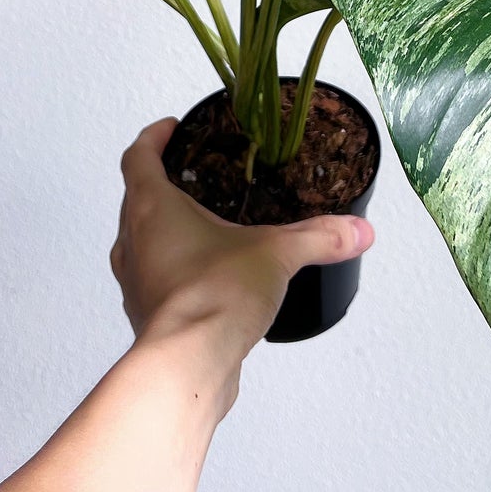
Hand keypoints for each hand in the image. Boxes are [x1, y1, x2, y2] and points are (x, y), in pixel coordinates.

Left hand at [110, 117, 374, 398]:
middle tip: (192, 175)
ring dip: (163, 230)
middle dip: (162, 184)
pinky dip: (172, 271)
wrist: (188, 363)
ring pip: (140, 242)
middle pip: (136, 199)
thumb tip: (358, 229)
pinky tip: (207, 279)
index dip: (152, 138)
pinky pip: (154, 280)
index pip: (138, 157)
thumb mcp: (277, 254)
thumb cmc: (215, 295)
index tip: (171, 128)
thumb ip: (319, 237)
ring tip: (203, 227)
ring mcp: (135, 281)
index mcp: (152, 208)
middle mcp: (132, 241)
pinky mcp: (146, 315)